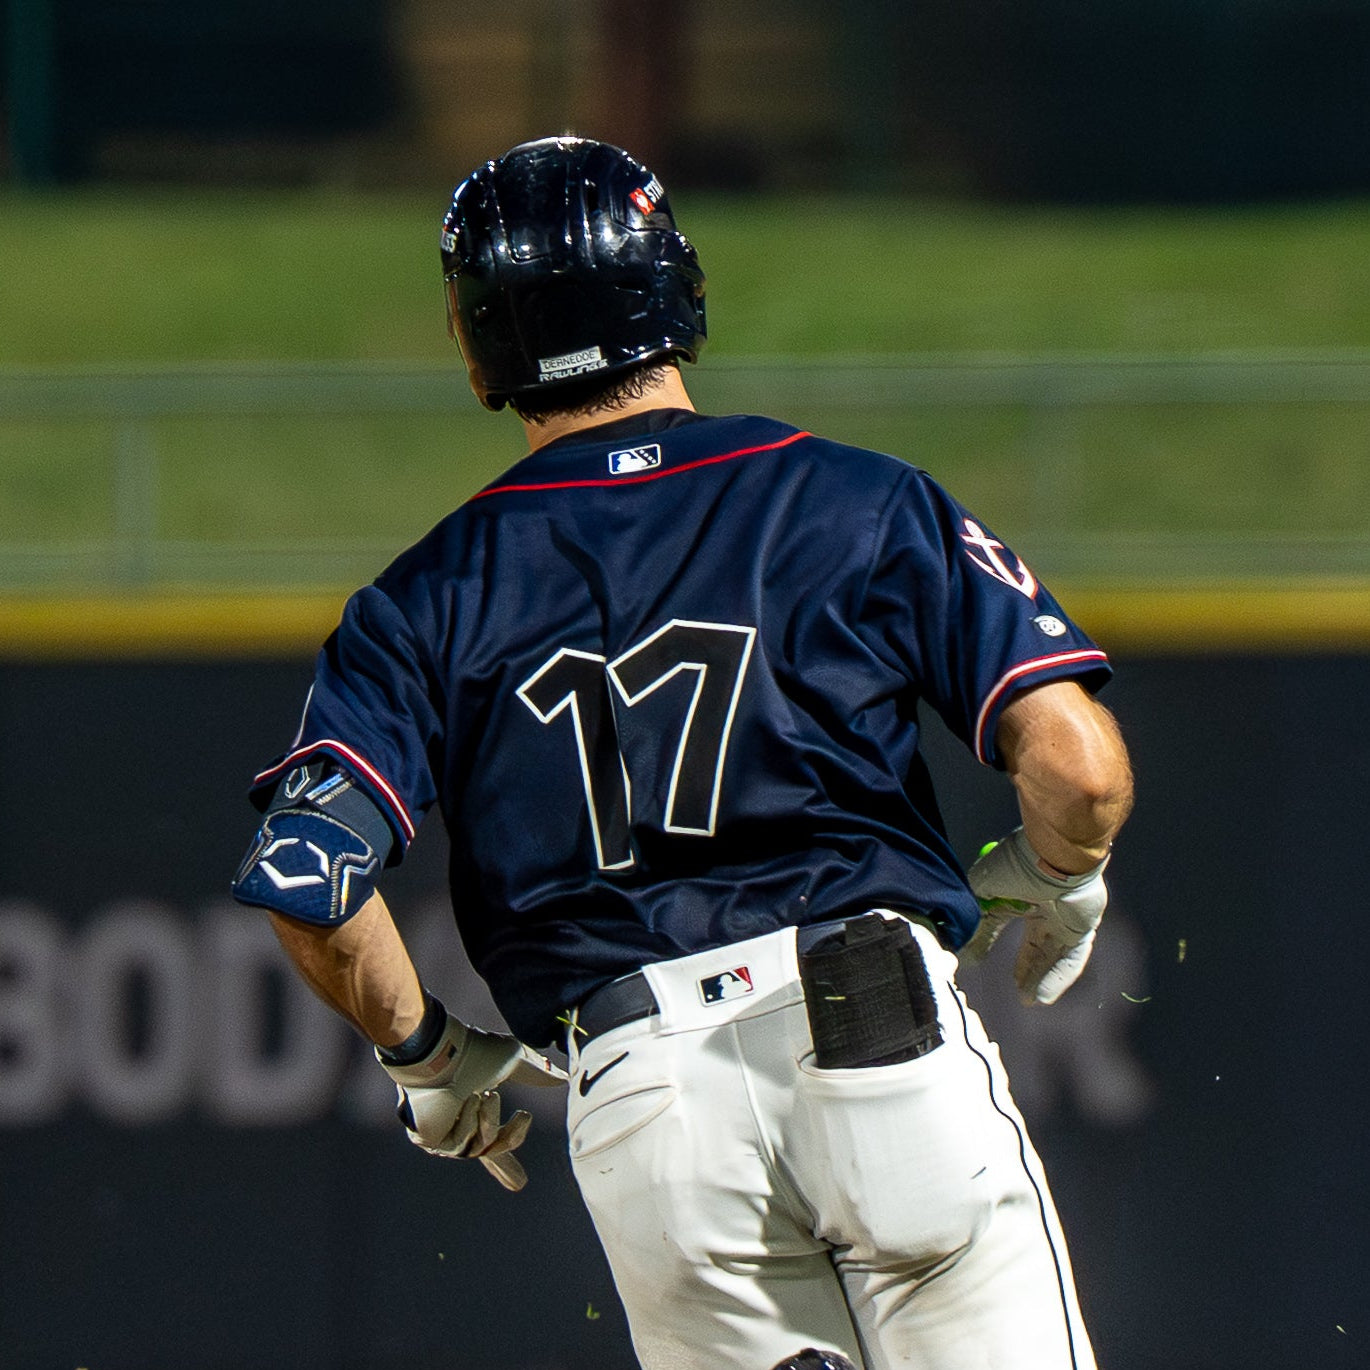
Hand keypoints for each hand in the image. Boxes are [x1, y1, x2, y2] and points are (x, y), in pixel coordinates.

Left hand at [377, 1009, 566, 1189]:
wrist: (445, 1053)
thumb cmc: (474, 1052)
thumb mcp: (514, 1062)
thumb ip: (537, 1073)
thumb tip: (563, 1078)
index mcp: (477, 1107)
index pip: (493, 1143)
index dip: (506, 1166)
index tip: (519, 1184)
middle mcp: (458, 1124)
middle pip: (493, 1151)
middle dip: (513, 1136)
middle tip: (525, 1116)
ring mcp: (443, 1134)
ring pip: (482, 1146)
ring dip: (489, 1121)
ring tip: (486, 1095)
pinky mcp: (429, 1140)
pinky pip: (461, 1144)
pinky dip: (469, 1121)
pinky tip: (464, 1100)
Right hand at [963, 827, 1108, 1004]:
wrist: (1053, 856)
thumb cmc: (1016, 864)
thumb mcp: (984, 892)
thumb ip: (977, 925)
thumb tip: (965, 956)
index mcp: (1023, 891)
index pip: (1006, 920)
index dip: (992, 940)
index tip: (981, 961)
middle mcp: (1047, 905)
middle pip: (1037, 945)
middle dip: (1027, 970)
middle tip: (1018, 993)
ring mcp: (1068, 917)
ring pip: (1054, 955)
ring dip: (1041, 978)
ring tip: (1030, 1002)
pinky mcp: (1084, 928)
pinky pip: (1071, 958)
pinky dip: (1057, 978)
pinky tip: (1044, 997)